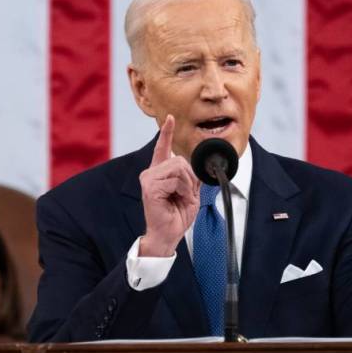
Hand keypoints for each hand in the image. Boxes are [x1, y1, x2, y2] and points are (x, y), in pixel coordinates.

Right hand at [138, 115, 199, 256]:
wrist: (168, 234)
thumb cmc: (177, 216)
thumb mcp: (191, 193)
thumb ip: (193, 178)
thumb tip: (202, 166)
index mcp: (160, 172)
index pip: (163, 148)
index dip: (167, 132)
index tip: (170, 118)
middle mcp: (152, 172)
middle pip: (180, 159)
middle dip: (191, 178)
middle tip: (186, 194)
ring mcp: (149, 178)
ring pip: (179, 167)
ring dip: (187, 185)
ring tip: (180, 198)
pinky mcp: (150, 187)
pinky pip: (175, 179)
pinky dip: (182, 190)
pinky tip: (175, 200)